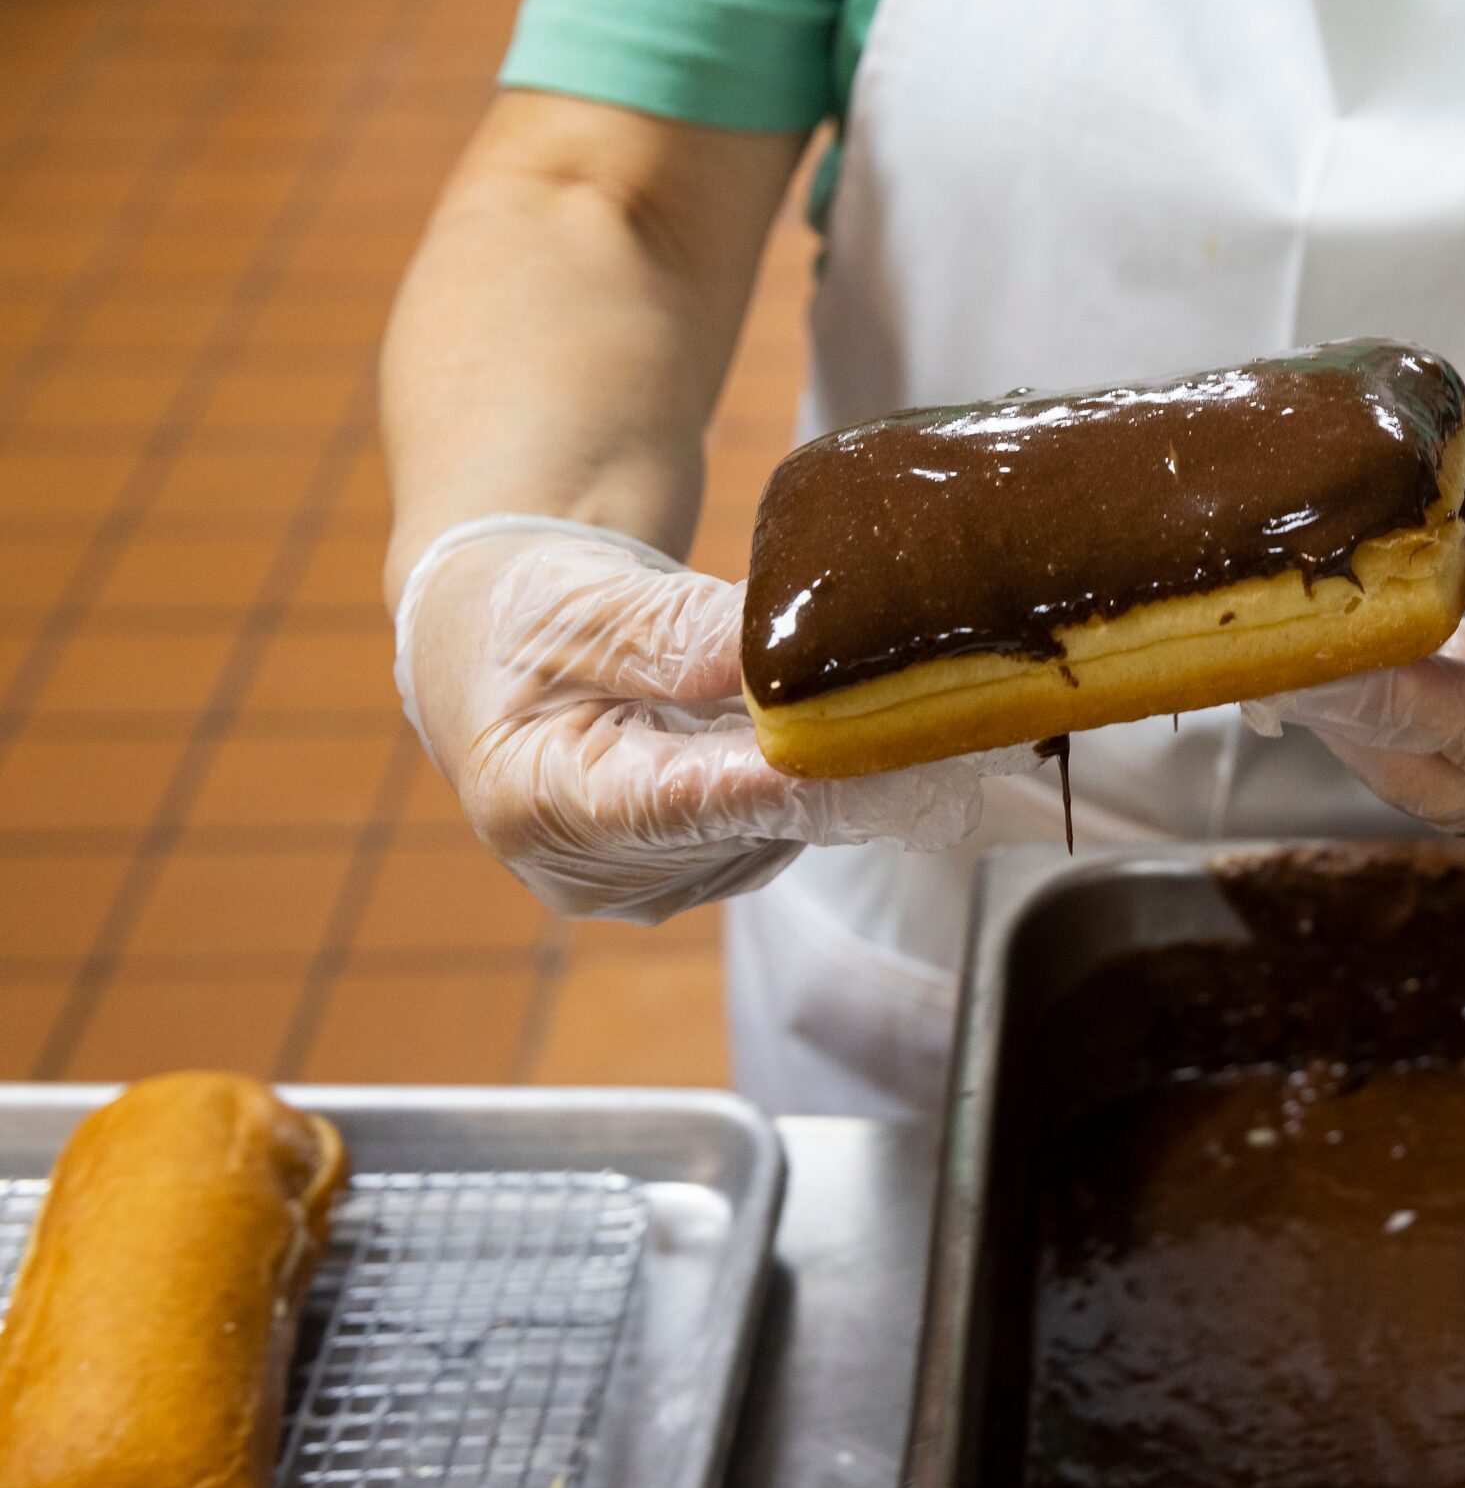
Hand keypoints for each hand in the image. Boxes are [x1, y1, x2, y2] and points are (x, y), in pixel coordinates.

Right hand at [393, 516, 1019, 922]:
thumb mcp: (590, 602)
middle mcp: (598, 870)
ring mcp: (651, 886)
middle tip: (948, 707)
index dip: (811, 785)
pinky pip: (781, 826)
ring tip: (859, 687)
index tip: (908, 763)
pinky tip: (807, 727)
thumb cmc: (526, 617)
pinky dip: (809, 776)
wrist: (493, 651)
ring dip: (834, 766)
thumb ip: (686, 636)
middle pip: (756, 823)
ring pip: (783, 828)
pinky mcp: (696, 877)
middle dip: (850, 767)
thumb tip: (792, 660)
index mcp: (544, 800)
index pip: (700, 801)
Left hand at [1242, 465, 1464, 862]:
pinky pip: (1402, 733)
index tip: (1300, 652)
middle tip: (1249, 634)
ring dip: (1331, 692)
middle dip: (1330, 699)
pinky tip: (1303, 637)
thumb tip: (1437, 544)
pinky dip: (1357, 685)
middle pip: (1415, 764)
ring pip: (1395, 754)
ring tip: (1260, 626)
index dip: (1380, 693)